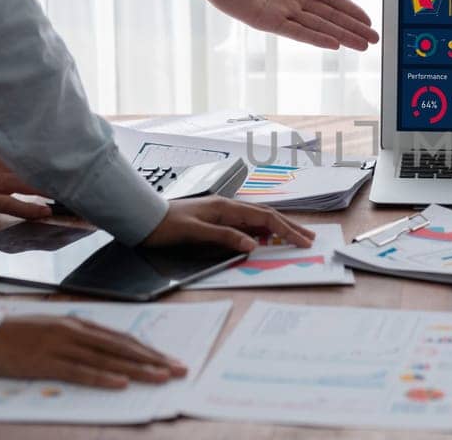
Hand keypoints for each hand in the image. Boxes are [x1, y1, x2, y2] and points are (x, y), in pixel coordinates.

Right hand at [0, 315, 185, 387]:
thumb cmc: (16, 334)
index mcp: (78, 324)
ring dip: (138, 369)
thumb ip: (79, 338)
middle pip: (122, 348)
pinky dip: (103, 378)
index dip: (147, 350)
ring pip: (108, 360)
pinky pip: (80, 372)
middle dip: (153, 359)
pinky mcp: (47, 363)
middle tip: (179, 370)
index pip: (121, 338)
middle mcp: (75, 333)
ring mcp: (61, 347)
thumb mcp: (53, 330)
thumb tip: (106, 351)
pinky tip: (121, 384)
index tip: (169, 360)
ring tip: (162, 378)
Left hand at [142, 196, 315, 251]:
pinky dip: (261, 230)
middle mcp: (226, 207)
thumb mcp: (195, 233)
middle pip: (266, 216)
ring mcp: (221, 212)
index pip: (265, 218)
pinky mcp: (214, 219)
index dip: (286, 229)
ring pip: (257, 219)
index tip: (302, 241)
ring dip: (278, 227)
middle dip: (289, 226)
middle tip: (309, 238)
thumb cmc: (165, 226)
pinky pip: (245, 223)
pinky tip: (265, 236)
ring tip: (294, 235)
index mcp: (225, 207)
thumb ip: (225, 237)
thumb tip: (253, 245)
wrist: (142, 219)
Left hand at [192, 0, 378, 50]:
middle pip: (329, 16)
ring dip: (341, 36)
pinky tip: (334, 44)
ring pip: (318, 27)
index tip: (368, 18)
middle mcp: (290, 0)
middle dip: (353, 27)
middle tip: (375, 39)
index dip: (350, 8)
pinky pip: (296, 32)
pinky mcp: (266, 21)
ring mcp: (279, 12)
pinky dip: (315, 38)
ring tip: (362, 46)